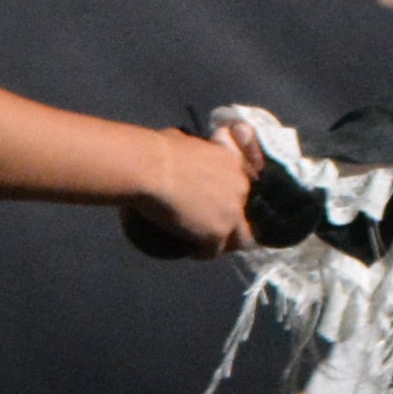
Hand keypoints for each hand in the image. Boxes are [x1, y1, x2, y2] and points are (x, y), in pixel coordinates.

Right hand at [126, 130, 255, 256]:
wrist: (149, 168)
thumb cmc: (156, 150)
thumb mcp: (180, 140)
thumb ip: (190, 150)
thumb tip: (179, 150)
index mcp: (233, 163)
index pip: (240, 188)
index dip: (228, 198)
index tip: (211, 204)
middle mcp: (240, 187)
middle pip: (243, 213)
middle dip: (229, 222)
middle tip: (208, 227)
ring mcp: (232, 212)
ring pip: (239, 239)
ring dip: (225, 243)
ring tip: (206, 246)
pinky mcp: (219, 233)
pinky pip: (213, 251)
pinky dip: (201, 253)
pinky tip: (189, 252)